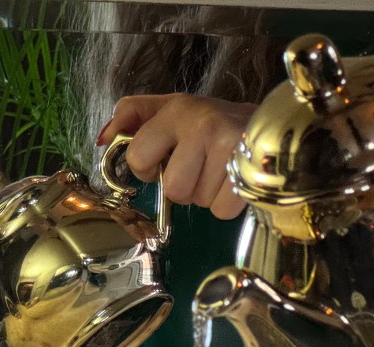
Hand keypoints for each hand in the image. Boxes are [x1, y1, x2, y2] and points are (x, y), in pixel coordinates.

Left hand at [97, 93, 256, 219]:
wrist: (271, 123)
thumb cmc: (212, 121)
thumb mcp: (170, 109)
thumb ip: (132, 117)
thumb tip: (103, 139)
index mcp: (177, 109)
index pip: (138, 158)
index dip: (147, 169)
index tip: (163, 161)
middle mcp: (202, 124)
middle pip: (173, 189)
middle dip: (184, 186)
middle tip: (199, 167)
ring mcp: (228, 146)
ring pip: (198, 201)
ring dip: (206, 194)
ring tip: (219, 170)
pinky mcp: (249, 170)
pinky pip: (221, 210)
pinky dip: (226, 204)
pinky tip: (234, 181)